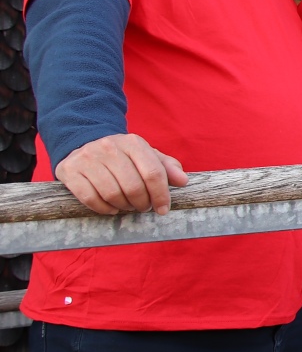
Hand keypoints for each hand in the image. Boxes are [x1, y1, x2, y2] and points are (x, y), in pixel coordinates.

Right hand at [54, 133, 187, 215]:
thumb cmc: (123, 156)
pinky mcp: (70, 170)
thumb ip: (167, 167)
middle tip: (143, 207)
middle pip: (133, 187)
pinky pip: (89, 198)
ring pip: (112, 194)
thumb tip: (183, 181)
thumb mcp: (146, 155)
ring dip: (123, 207)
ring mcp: (87, 158)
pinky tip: (111, 208)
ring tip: (128, 206)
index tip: (163, 209)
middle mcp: (109, 147)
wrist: (84, 142)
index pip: (153, 173)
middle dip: (142, 203)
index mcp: (133, 143)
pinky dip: (104, 208)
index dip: (161, 195)